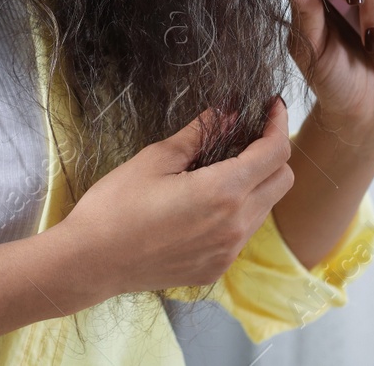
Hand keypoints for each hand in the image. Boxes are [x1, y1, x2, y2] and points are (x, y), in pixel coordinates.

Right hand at [54, 99, 294, 296]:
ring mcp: (228, 251)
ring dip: (255, 182)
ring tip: (222, 166)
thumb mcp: (155, 159)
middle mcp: (235, 225)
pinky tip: (206, 201)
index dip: (278, 124)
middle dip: (273, 152)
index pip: (275, 152)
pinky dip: (238, 210)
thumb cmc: (115, 205)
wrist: (91, 262)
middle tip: (248, 134)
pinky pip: (243, 232)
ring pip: (264, 207)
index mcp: (222, 192)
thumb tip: (228, 113)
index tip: (272, 106)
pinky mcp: (217, 267)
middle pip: (282, 180)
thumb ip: (199, 135)